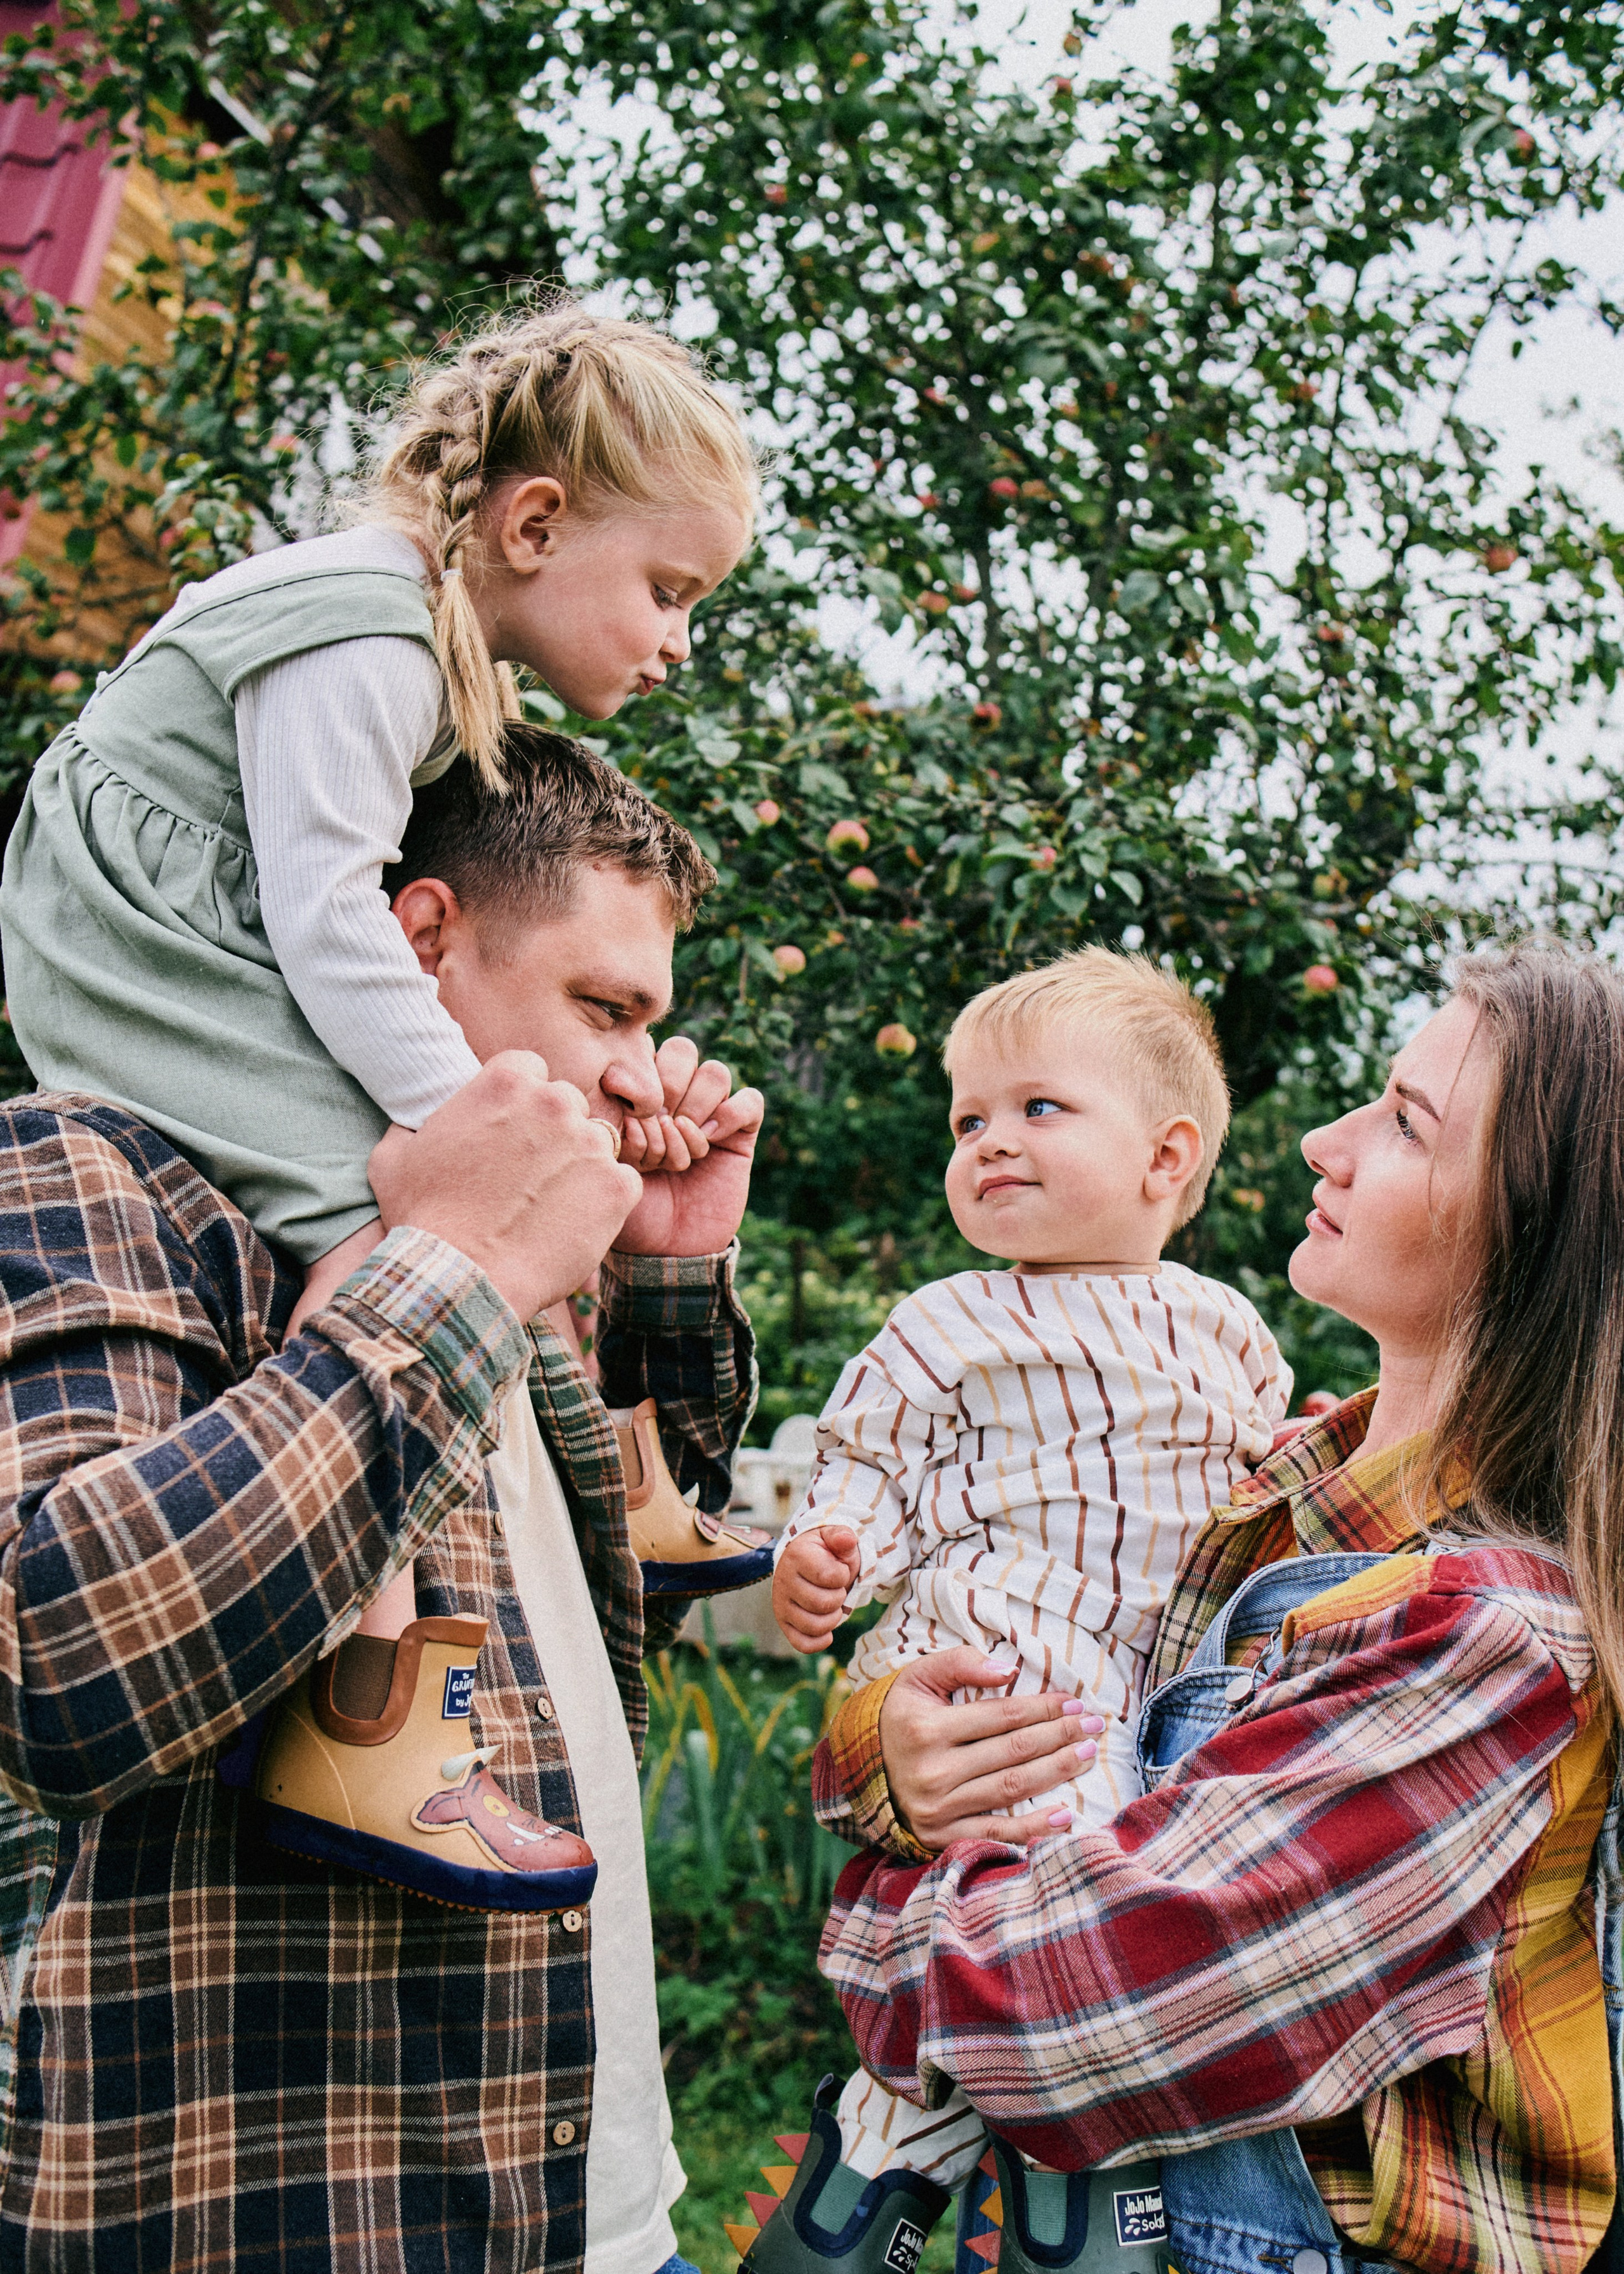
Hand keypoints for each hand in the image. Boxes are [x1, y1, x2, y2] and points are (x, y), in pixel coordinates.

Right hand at [369, 1051, 642, 1321]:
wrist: (461, 1278)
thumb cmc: (423, 1219)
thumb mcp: (394, 1158)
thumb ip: (410, 1125)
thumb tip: (411, 1122)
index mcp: (505, 1082)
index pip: (532, 1069)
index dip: (521, 1100)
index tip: (510, 1129)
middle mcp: (554, 1103)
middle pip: (568, 1103)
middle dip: (552, 1130)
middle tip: (529, 1173)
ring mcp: (590, 1144)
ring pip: (598, 1141)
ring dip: (580, 1163)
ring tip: (550, 1202)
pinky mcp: (616, 1187)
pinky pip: (621, 1182)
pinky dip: (604, 1201)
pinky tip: (572, 1223)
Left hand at [613, 1036, 763, 1257]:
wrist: (664, 1252)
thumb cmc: (626, 1211)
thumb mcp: (606, 1164)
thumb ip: (611, 1120)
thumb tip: (620, 1081)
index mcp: (639, 1099)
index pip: (643, 1050)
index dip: (638, 1073)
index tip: (628, 1111)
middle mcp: (675, 1101)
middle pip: (682, 1050)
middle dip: (668, 1081)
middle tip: (660, 1120)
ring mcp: (710, 1116)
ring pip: (715, 1071)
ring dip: (698, 1102)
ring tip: (685, 1140)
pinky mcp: (740, 1136)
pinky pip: (750, 1100)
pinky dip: (732, 1113)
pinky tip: (713, 1140)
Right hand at [773, 1526, 860, 1652]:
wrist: (807, 1561)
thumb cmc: (826, 1552)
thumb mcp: (835, 1538)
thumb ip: (842, 1536)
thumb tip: (847, 1539)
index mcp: (797, 1556)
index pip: (829, 1576)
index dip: (843, 1575)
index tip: (839, 1569)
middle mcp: (783, 1580)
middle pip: (821, 1603)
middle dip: (839, 1597)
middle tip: (836, 1588)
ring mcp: (781, 1604)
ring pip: (813, 1626)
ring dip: (832, 1618)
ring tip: (832, 1605)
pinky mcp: (784, 1622)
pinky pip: (802, 1644)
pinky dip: (819, 1641)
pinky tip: (827, 1631)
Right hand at [877, 1647, 1104, 1850]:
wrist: (860, 1771)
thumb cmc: (901, 1717)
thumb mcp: (917, 1678)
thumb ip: (959, 1663)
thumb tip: (1008, 1670)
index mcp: (926, 1727)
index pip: (1002, 1716)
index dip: (1044, 1708)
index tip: (1075, 1702)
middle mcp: (932, 1770)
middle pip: (1013, 1751)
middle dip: (1060, 1736)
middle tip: (1094, 1726)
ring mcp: (937, 1808)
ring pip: (1011, 1788)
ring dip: (1056, 1772)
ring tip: (1087, 1756)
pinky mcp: (942, 1837)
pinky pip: (996, 1832)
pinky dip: (1034, 1828)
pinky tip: (1065, 1815)